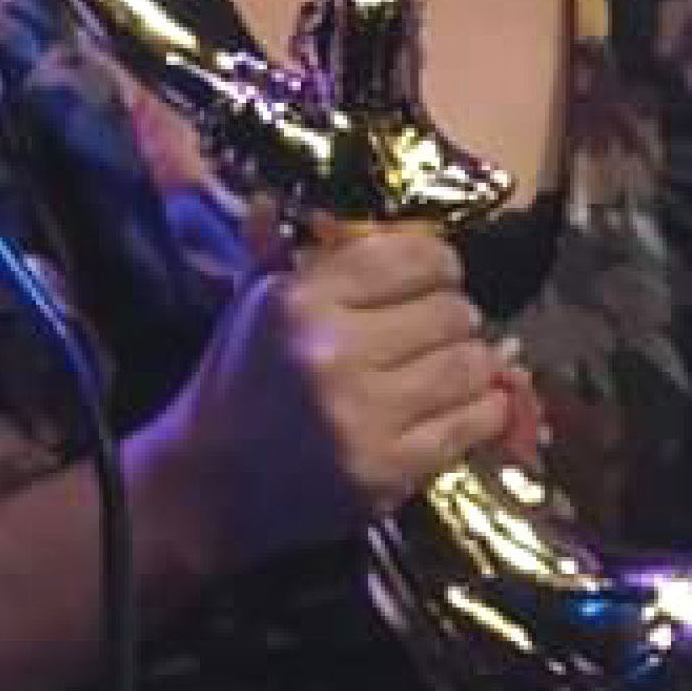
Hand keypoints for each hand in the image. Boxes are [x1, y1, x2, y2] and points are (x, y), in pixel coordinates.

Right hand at [141, 223, 524, 568]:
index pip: (416, 256)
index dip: (437, 264)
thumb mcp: (254, 305)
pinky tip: (468, 404)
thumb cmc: (239, 386)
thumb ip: (292, 251)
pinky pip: (474, 422)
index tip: (433, 277)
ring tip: (450, 366)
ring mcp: (365, 416)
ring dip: (472, 362)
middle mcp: (336, 353)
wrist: (207, 488)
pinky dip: (484, 408)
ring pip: (470, 364)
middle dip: (453, 316)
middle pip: (452, 311)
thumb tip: (311, 202)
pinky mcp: (390, 470)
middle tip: (438, 329)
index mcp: (302, 301)